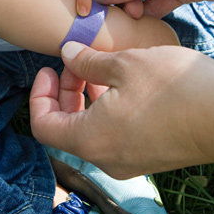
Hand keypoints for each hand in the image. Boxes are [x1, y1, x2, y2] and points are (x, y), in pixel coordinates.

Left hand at [30, 42, 213, 178]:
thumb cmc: (173, 88)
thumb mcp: (123, 64)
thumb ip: (86, 61)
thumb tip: (66, 54)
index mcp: (91, 139)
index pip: (42, 125)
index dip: (39, 95)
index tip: (48, 69)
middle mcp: (105, 157)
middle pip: (65, 127)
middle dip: (64, 92)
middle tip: (74, 63)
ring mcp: (127, 160)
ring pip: (89, 129)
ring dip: (85, 98)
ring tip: (97, 68)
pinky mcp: (146, 155)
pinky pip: (111, 134)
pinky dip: (105, 109)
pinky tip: (119, 84)